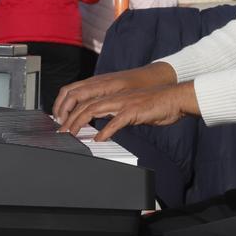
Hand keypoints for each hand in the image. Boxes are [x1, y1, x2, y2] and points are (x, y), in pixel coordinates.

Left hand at [53, 62, 176, 122]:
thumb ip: (116, 116)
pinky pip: (116, 121)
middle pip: (85, 106)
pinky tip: (99, 139)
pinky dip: (106, 130)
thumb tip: (105, 129)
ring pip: (95, 109)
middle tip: (61, 132)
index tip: (63, 125)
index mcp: (113, 96)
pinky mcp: (134, 111)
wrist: (174, 98)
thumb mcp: (131, 110)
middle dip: (70, 119)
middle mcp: (115, 97)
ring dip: (80, 122)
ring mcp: (123, 103)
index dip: (72, 113)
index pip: (86, 102)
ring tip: (72, 134)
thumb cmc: (155, 105)